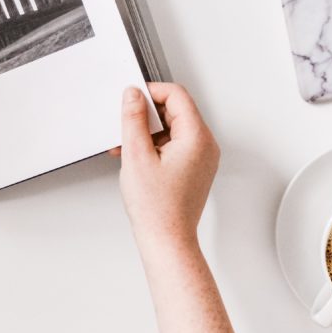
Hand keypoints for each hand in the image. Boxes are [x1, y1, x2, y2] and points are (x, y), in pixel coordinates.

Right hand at [110, 83, 219, 248]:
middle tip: (125, 128)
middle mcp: (205, 145)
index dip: (151, 92)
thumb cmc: (157, 208)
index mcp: (197, 137)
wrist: (167, 240)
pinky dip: (155, 146)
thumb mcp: (136, 155)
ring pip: (173, 128)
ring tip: (127, 149)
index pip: (176, 95)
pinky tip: (137, 159)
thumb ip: (134, 118)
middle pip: (175, 110)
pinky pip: (175, 145)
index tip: (131, 98)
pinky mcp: (195, 168)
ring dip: (148, 132)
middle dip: (146, 116)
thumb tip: (133, 95)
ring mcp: (202, 158)